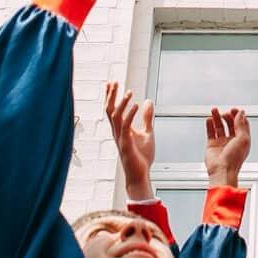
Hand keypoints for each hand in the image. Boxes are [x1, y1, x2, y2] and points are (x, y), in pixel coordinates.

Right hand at [105, 84, 155, 201]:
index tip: (111, 83)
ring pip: (116, 118)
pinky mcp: (126, 145)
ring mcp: (121, 138)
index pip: (113, 110)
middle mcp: (118, 132)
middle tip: (114, 82)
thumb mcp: (148, 132)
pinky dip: (130, 115)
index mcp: (121, 129)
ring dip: (122, 104)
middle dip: (111, 96)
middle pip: (110, 111)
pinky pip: (126, 127)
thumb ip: (147, 118)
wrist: (141, 175)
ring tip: (129, 92)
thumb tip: (148, 101)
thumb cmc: (142, 156)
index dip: (111, 96)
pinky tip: (136, 105)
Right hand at [203, 107, 250, 189]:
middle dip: (228, 116)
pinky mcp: (212, 145)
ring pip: (219, 126)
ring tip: (214, 110)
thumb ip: (241, 124)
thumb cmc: (234, 159)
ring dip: (217, 117)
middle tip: (225, 112)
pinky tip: (209, 119)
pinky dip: (209, 125)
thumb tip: (241, 113)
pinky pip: (210, 132)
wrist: (222, 171)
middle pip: (230, 124)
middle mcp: (232, 141)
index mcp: (242, 140)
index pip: (241, 124)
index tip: (235, 109)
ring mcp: (222, 143)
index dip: (238, 116)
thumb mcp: (243, 138)